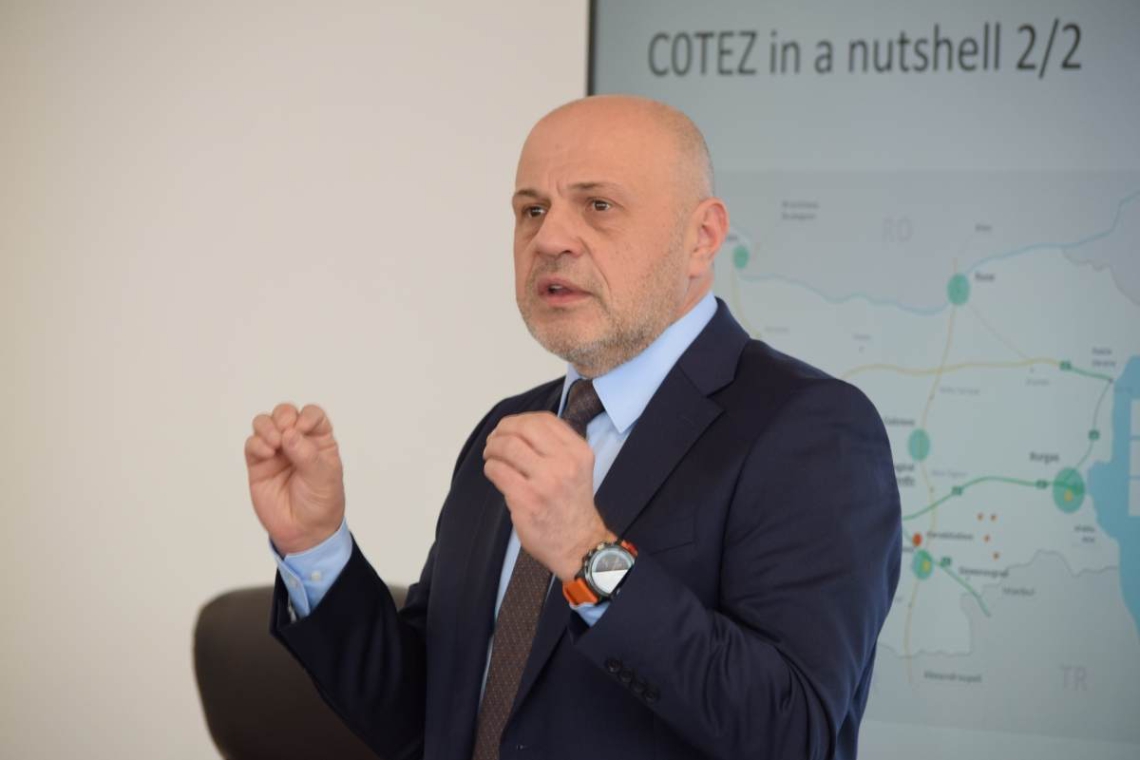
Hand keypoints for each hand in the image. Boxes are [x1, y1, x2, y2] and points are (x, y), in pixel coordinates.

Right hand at [245, 403, 344, 554]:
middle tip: (285, 432)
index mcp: (319, 441)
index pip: (312, 415)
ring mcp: (276, 452)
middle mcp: (297, 442)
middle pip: (285, 413)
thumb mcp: (323, 477)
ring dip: (267, 427)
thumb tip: (289, 433)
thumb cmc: (320, 503)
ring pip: (265, 423)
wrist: (304, 532)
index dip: (306, 416)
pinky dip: (257, 443)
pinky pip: (252, 444)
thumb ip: (307, 454)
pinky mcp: (258, 464)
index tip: (302, 429)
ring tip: (274, 445)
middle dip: (283, 416)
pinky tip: (267, 454)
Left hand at [482, 412, 613, 580]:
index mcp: (578, 452)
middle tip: (495, 441)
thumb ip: (555, 447)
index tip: (510, 428)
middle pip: (523, 428)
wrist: (578, 545)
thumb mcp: (576, 468)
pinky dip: (490, 468)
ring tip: (491, 456)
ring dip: (492, 449)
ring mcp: (545, 481)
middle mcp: (565, 463)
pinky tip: (494, 474)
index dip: (520, 420)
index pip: (544, 419)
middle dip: (502, 430)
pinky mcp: (526, 499)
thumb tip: (518, 428)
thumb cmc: (571, 507)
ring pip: (506, 446)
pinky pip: (497, 470)